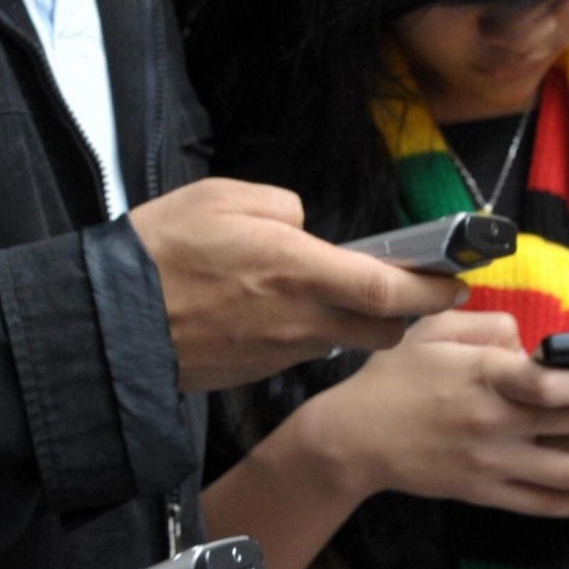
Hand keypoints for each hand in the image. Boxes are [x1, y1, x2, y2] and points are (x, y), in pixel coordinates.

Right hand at [128, 178, 466, 390]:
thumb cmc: (160, 252)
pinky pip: (303, 351)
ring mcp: (279, 352)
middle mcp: (298, 319)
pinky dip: (312, 333)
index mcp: (296, 270)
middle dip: (408, 315)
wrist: (109, 323)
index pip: (387, 290)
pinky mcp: (257, 371)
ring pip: (345, 343)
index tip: (459, 279)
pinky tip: (285, 310)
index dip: (432, 289)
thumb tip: (305, 227)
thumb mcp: (221, 197)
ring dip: (359, 324)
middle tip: (413, 291)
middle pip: (383, 331)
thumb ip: (280, 207)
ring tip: (344, 295)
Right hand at [296, 311, 568, 517]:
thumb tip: (525, 335)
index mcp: (484, 378)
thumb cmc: (391, 378)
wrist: (352, 439)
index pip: (554, 383)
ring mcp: (490, 463)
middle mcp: (494, 424)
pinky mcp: (482, 492)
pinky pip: (539, 503)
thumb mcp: (432, 332)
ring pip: (568, 473)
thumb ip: (485, 325)